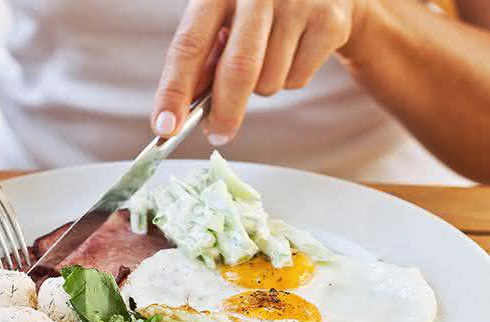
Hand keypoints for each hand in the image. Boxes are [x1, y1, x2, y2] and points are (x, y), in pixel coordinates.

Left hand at [153, 0, 362, 144]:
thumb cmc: (256, 9)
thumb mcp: (223, 18)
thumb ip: (204, 57)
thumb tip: (182, 110)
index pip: (188, 46)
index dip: (174, 90)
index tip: (165, 127)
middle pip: (239, 69)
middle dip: (225, 111)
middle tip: (217, 136)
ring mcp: (297, 4)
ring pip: (269, 81)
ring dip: (260, 89)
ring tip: (267, 60)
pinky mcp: (328, 22)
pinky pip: (297, 79)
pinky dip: (289, 80)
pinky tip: (293, 52)